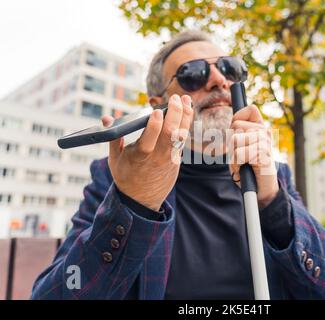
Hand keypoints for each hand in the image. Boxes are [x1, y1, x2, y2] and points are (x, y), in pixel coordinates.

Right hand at [102, 94, 192, 210]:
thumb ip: (113, 138)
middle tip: (175, 98)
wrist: (142, 200)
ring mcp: (169, 158)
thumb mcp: (115, 160)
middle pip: (170, 134)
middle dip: (175, 114)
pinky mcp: (176, 159)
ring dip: (185, 116)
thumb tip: (107, 118)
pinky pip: (182, 139)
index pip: (149, 139)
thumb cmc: (126, 177)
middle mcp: (157, 157)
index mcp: (140, 156)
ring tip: (186, 99)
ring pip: (181, 135)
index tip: (156, 110)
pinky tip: (187, 111)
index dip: (154, 125)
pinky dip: (185, 124)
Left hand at [229, 105, 278, 208]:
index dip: (237, 119)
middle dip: (231, 143)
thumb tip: (233, 122)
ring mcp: (265, 143)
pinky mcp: (263, 155)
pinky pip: (239, 154)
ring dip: (233, 155)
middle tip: (240, 156)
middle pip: (235, 126)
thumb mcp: (240, 147)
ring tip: (243, 162)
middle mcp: (265, 132)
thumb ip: (236, 133)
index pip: (249, 109)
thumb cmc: (248, 167)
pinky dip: (237, 164)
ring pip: (235, 140)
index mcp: (260, 128)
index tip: (236, 134)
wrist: (262, 188)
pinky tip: (245, 168)